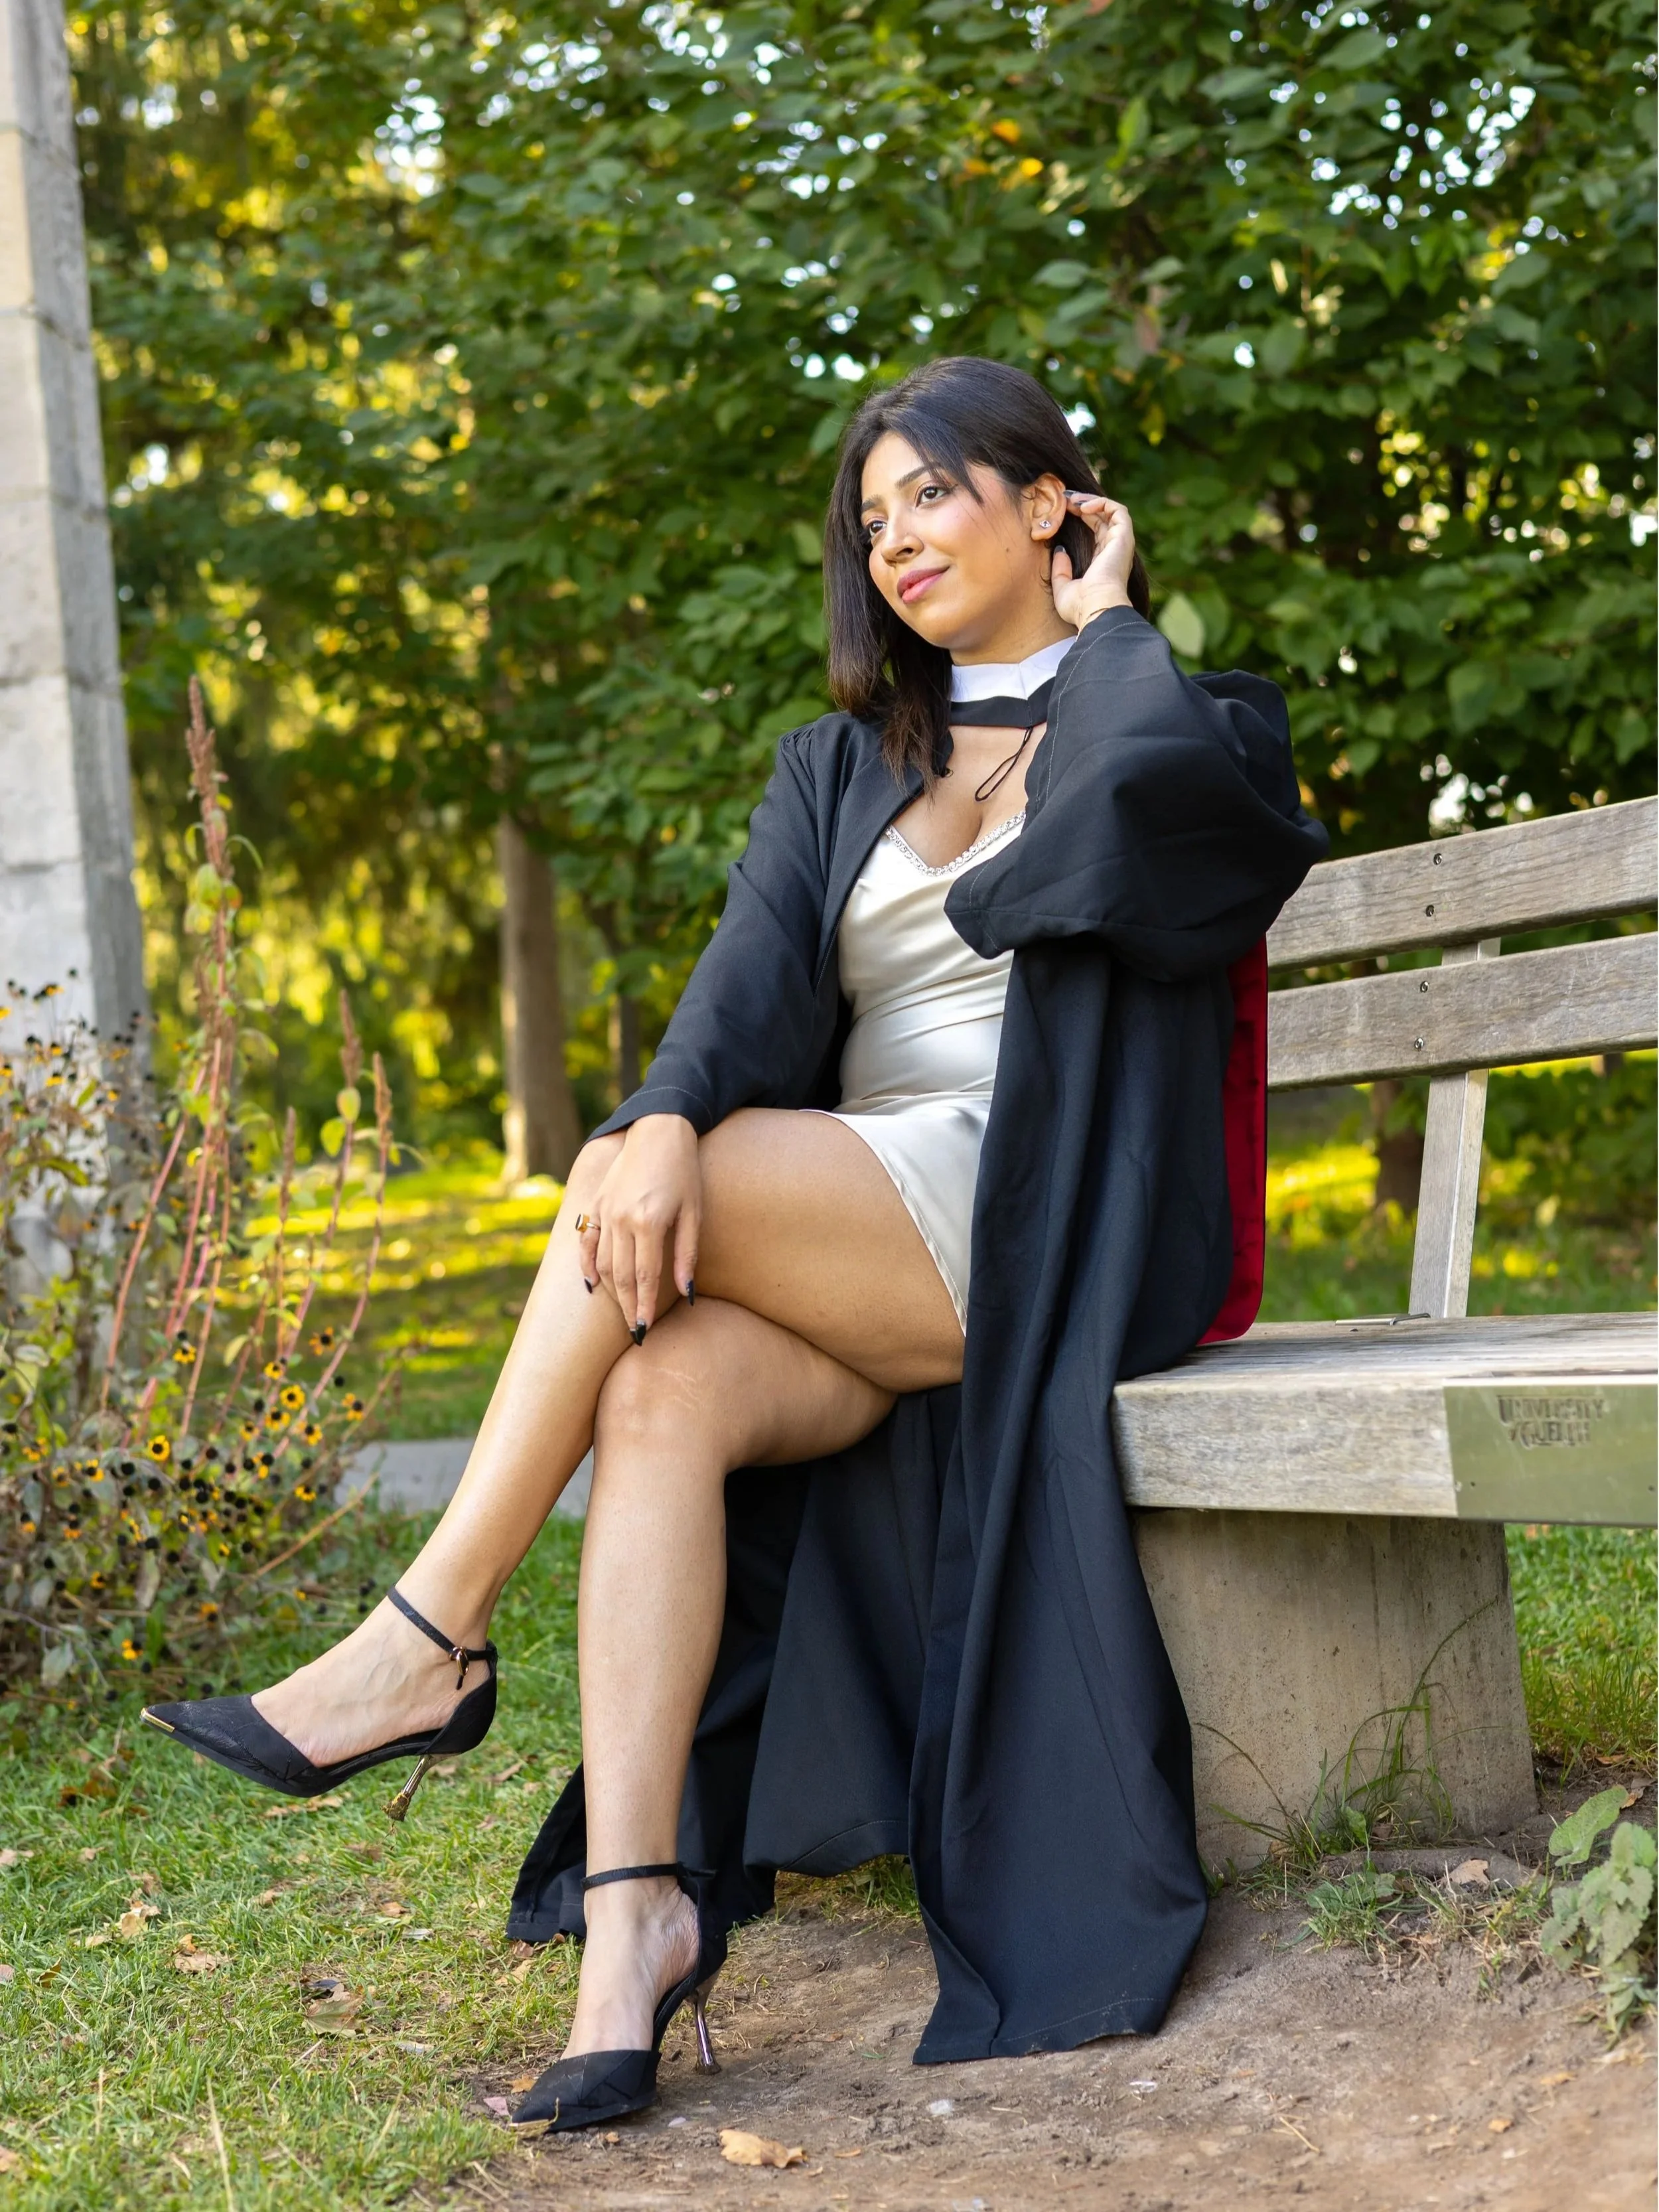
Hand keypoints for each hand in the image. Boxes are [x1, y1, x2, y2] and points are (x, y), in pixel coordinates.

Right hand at [578, 1114, 700, 1335]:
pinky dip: (587, 1264)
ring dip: (612, 1291)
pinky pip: (586, 1241)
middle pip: (622, 1276)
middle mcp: (621, 1219)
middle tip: (635, 1332)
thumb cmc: (684, 1171)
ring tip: (623, 1311)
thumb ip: (687, 1254)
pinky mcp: (596, 1203)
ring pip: (603, 1263)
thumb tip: (685, 1294)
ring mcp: (605, 1211)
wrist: (659, 1129)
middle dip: (628, 1307)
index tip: (645, 1331)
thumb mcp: (694, 1212)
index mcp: (649, 1222)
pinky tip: (592, 1284)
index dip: (645, 1307)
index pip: (646, 1277)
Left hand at [1050, 492, 1136, 630]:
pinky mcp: (1124, 537)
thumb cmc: (1080, 607)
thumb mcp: (1063, 588)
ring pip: (1111, 510)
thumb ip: (1060, 569)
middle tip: (1064, 498)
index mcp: (1102, 561)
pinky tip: (1082, 507)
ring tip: (1071, 500)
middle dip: (1083, 503)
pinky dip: (1101, 503)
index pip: (1096, 529)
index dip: (1081, 515)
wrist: (1097, 609)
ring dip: (1091, 500)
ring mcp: (1120, 543)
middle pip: (1102, 517)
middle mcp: (1114, 550)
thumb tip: (1059, 550)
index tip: (1063, 509)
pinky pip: (1118, 510)